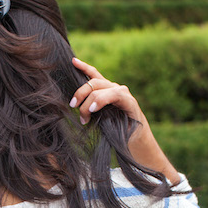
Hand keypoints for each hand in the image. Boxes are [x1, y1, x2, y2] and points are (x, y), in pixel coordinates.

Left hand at [69, 57, 180, 184]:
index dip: (84, 67)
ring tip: (84, 117)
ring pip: (99, 88)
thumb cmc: (116, 134)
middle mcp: (115, 89)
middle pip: (92, 82)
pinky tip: (93, 108)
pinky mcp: (129, 102)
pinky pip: (113, 94)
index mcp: (107, 92)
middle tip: (72, 106)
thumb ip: (90, 110)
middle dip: (79, 93)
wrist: (136, 145)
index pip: (94, 75)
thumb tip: (74, 107)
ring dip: (87, 101)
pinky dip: (101, 100)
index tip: (72, 61)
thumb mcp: (98, 120)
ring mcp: (123, 94)